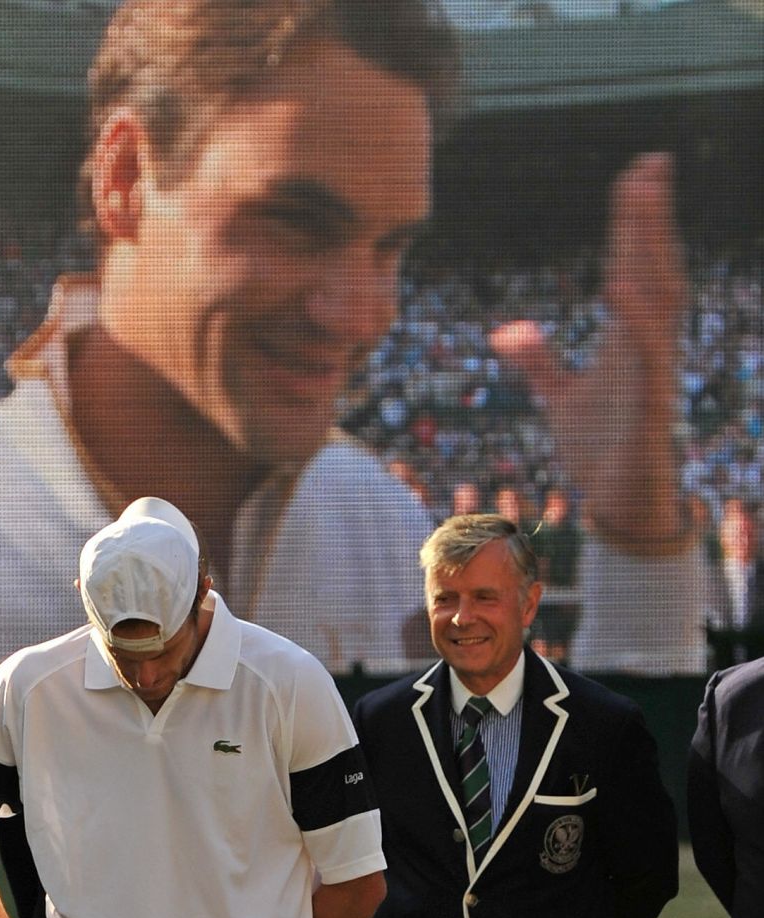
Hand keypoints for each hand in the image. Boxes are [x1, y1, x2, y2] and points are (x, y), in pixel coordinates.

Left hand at [492, 153, 686, 553]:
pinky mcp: (650, 402)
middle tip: (650, 163)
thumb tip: (507, 332)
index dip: (631, 224)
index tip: (633, 177)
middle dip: (650, 218)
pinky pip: (647, 353)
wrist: (620, 505)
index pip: (629, 267)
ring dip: (651, 249)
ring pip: (658, 298)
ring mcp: (653, 370)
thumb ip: (538, 362)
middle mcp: (646, 345)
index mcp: (626, 340)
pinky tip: (623, 284)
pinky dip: (636, 318)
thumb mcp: (559, 400)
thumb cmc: (601, 452)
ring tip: (644, 200)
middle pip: (652, 268)